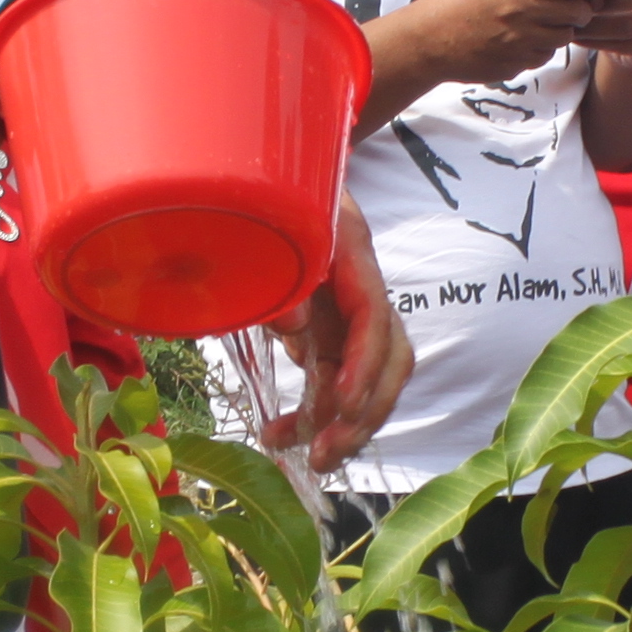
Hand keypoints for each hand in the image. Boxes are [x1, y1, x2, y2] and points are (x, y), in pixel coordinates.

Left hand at [264, 198, 415, 473]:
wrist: (242, 173)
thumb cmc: (245, 193)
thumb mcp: (251, 223)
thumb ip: (270, 272)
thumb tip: (292, 325)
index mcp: (348, 247)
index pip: (375, 315)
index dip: (364, 366)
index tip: (342, 407)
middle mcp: (357, 281)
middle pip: (389, 356)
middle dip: (365, 413)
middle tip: (326, 455)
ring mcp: (343, 308)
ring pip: (366, 376)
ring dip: (342, 423)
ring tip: (306, 458)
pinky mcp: (326, 328)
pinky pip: (334, 379)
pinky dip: (314, 412)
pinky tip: (279, 433)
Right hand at [369, 0, 631, 114]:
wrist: (428, 42)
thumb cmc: (457, 2)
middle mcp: (520, 12)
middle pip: (576, 11)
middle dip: (586, 8)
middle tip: (583, 5)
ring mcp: (519, 42)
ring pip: (564, 36)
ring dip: (563, 29)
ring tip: (542, 21)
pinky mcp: (517, 64)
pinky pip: (545, 55)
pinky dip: (543, 47)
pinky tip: (522, 39)